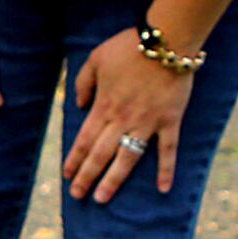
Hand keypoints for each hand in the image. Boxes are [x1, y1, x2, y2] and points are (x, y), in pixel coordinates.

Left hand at [62, 27, 191, 201]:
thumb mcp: (95, 59)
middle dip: (87, 176)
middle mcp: (122, 119)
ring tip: (102, 198)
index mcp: (104, 105)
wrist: (165, 41)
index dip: (74, 159)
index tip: (67, 176)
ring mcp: (147, 122)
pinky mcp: (170, 121)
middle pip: (100, 154)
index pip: (84, 139)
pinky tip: (163, 189)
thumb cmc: (128, 47)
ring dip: (113, 180)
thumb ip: (83, 83)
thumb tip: (78, 105)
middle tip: (78, 195)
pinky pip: (168, 150)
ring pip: (127, 158)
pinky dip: (166, 170)